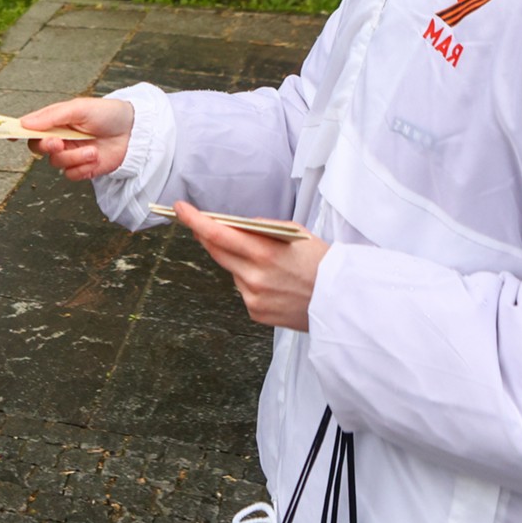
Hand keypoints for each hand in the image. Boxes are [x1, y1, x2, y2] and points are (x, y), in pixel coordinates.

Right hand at [21, 97, 133, 180]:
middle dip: (46, 147)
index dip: (18, 131)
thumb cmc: (107, 114)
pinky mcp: (83, 168)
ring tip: (91, 149)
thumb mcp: (79, 108)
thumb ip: (52, 116)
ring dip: (73, 157)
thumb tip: (25, 123)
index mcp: (56, 121)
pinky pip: (71, 175)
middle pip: (38, 148)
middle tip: (58, 143)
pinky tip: (95, 158)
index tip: (8, 135)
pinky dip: (82, 168)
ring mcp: (71, 154)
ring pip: (56, 163)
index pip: (31, 127)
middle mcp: (61, 138)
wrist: (133, 132)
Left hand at [179, 201, 329, 331]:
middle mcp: (253, 277)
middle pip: (216, 251)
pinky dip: (251, 282)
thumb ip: (260, 229)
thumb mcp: (293, 233)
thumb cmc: (320, 262)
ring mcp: (252, 298)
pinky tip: (272, 283)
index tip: (180, 209)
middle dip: (206, 235)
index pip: (217, 234)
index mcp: (263, 253)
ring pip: (232, 272)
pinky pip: (243, 290)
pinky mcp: (255, 313)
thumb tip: (236, 227)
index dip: (195, 220)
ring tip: (266, 262)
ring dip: (237, 262)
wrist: (340, 301)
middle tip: (200, 223)